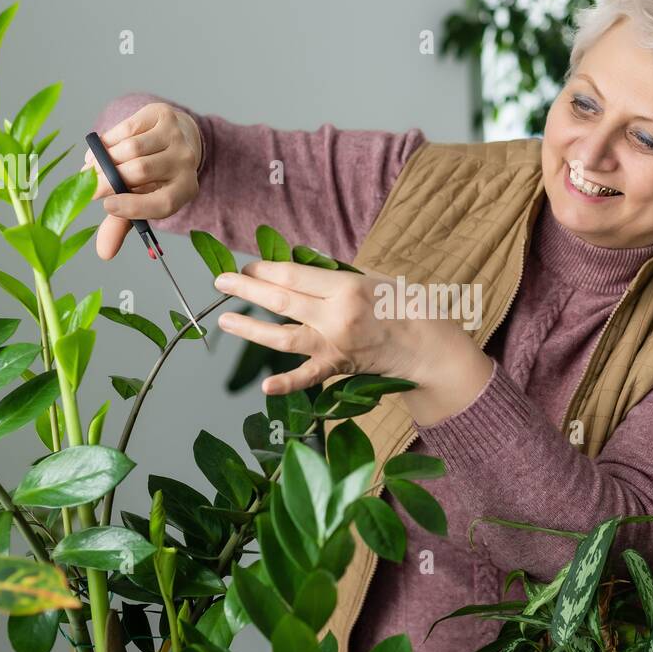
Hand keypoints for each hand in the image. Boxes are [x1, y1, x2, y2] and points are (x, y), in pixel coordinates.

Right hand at [83, 102, 202, 259]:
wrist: (176, 137)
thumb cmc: (155, 176)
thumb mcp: (144, 199)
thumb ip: (123, 223)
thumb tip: (103, 253)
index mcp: (186, 189)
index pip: (162, 203)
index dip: (133, 207)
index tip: (106, 206)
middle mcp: (186, 162)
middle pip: (141, 172)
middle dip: (108, 181)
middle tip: (89, 187)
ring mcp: (176, 136)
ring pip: (130, 149)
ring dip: (103, 160)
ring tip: (91, 169)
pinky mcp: (162, 115)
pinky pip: (127, 129)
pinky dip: (107, 141)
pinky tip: (98, 151)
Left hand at [213, 261, 494, 424]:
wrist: (430, 348)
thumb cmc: (406, 307)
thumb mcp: (373, 278)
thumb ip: (335, 275)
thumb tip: (298, 268)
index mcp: (346, 287)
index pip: (294, 275)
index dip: (265, 269)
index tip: (246, 265)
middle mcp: (336, 315)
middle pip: (281, 299)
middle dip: (247, 289)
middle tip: (222, 281)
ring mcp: (335, 344)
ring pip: (283, 336)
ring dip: (251, 328)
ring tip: (226, 321)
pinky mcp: (339, 367)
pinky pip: (308, 377)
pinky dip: (287, 383)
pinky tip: (266, 386)